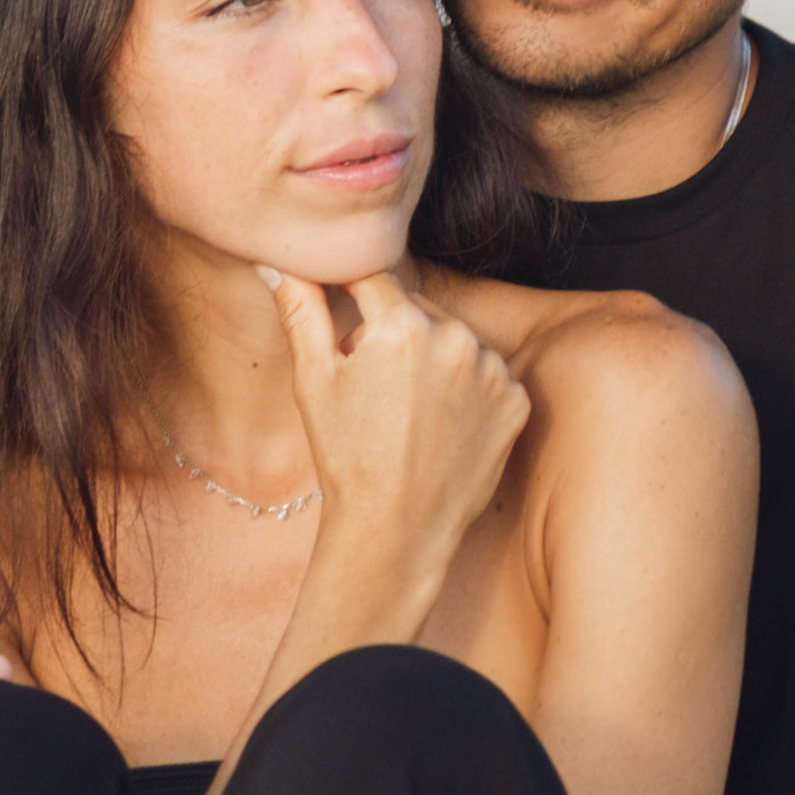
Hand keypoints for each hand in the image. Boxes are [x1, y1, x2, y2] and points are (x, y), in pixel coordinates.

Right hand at [263, 267, 529, 615]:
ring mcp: (494, 372)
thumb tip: (277, 263)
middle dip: (394, 333)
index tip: (343, 316)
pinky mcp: (517, 403)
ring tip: (407, 412)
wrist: (396, 530)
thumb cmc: (346, 457)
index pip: (375, 279)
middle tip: (372, 387)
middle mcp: (457, 338)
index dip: (353, 295)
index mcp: (403, 325)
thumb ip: (302, 311)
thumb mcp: (313, 381)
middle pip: (418, 310)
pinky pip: (488, 377)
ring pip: (456, 342)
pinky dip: (469, 392)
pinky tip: (442, 426)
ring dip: (435, 360)